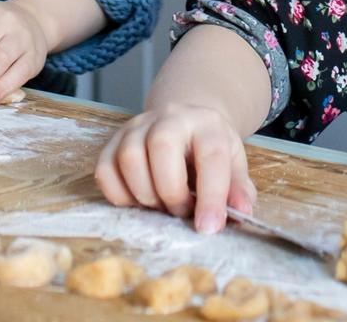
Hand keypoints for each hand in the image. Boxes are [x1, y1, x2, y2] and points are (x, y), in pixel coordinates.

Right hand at [95, 103, 257, 233]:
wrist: (184, 121)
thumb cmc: (208, 149)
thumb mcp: (233, 164)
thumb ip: (238, 189)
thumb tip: (241, 213)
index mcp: (207, 124)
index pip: (211, 155)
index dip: (211, 196)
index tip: (209, 227)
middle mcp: (170, 118)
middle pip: (162, 146)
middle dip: (171, 191)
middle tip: (180, 212)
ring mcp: (137, 126)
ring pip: (129, 157)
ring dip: (145, 194)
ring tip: (160, 206)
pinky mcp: (113, 141)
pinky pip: (105, 170)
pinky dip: (120, 196)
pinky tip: (139, 201)